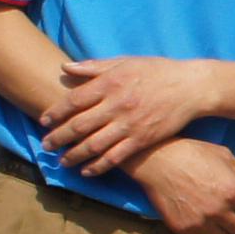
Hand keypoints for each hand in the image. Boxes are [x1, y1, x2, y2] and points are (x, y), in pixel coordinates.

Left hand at [39, 54, 224, 178]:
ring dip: (74, 155)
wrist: (191, 87)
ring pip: (94, 145)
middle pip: (79, 125)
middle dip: (58, 137)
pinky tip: (87, 171)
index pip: (75, 100)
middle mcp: (117, 105)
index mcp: (111, 83)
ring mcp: (130, 124)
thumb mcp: (125, 62)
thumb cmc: (157, 71)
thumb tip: (66, 68)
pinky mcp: (142, 139)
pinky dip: (99, 166)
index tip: (43, 121)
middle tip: (45, 145)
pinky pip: (115, 157)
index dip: (56, 112)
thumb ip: (95, 66)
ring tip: (62, 161)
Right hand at [133, 136, 234, 233]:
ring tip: (212, 215)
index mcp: (233, 191)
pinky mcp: (183, 229)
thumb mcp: (224, 155)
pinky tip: (196, 216)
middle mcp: (219, 210)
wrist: (157, 160)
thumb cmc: (192, 153)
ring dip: (220, 228)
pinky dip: (201, 231)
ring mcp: (200, 222)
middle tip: (228, 210)